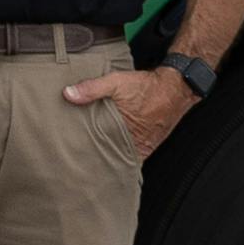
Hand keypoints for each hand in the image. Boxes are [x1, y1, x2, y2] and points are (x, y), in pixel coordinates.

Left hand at [68, 61, 193, 160]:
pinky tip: (110, 154)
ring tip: (91, 161)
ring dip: (109, 157)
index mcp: (124, 132)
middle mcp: (134, 144)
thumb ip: (92, 88)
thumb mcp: (117, 82)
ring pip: (121, 158)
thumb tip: (69, 94)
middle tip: (78, 162)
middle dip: (96, 159)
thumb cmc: (148, 87)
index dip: (87, 154)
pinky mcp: (148, 146)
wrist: (175, 88)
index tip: (74, 157)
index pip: (101, 151)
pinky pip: (133, 157)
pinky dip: (122, 156)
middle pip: (110, 157)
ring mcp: (142, 147)